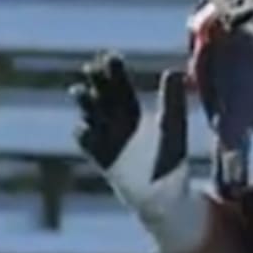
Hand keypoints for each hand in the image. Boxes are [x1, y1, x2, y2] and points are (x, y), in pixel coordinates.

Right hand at [69, 51, 189, 220]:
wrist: (164, 197)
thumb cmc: (170, 161)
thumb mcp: (172, 127)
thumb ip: (172, 101)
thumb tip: (173, 71)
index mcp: (133, 114)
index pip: (120, 88)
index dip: (114, 72)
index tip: (109, 55)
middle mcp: (117, 126)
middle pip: (104, 99)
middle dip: (97, 83)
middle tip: (90, 65)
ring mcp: (108, 143)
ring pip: (93, 117)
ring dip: (86, 105)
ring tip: (79, 90)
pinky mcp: (105, 162)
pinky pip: (91, 147)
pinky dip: (85, 136)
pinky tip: (81, 126)